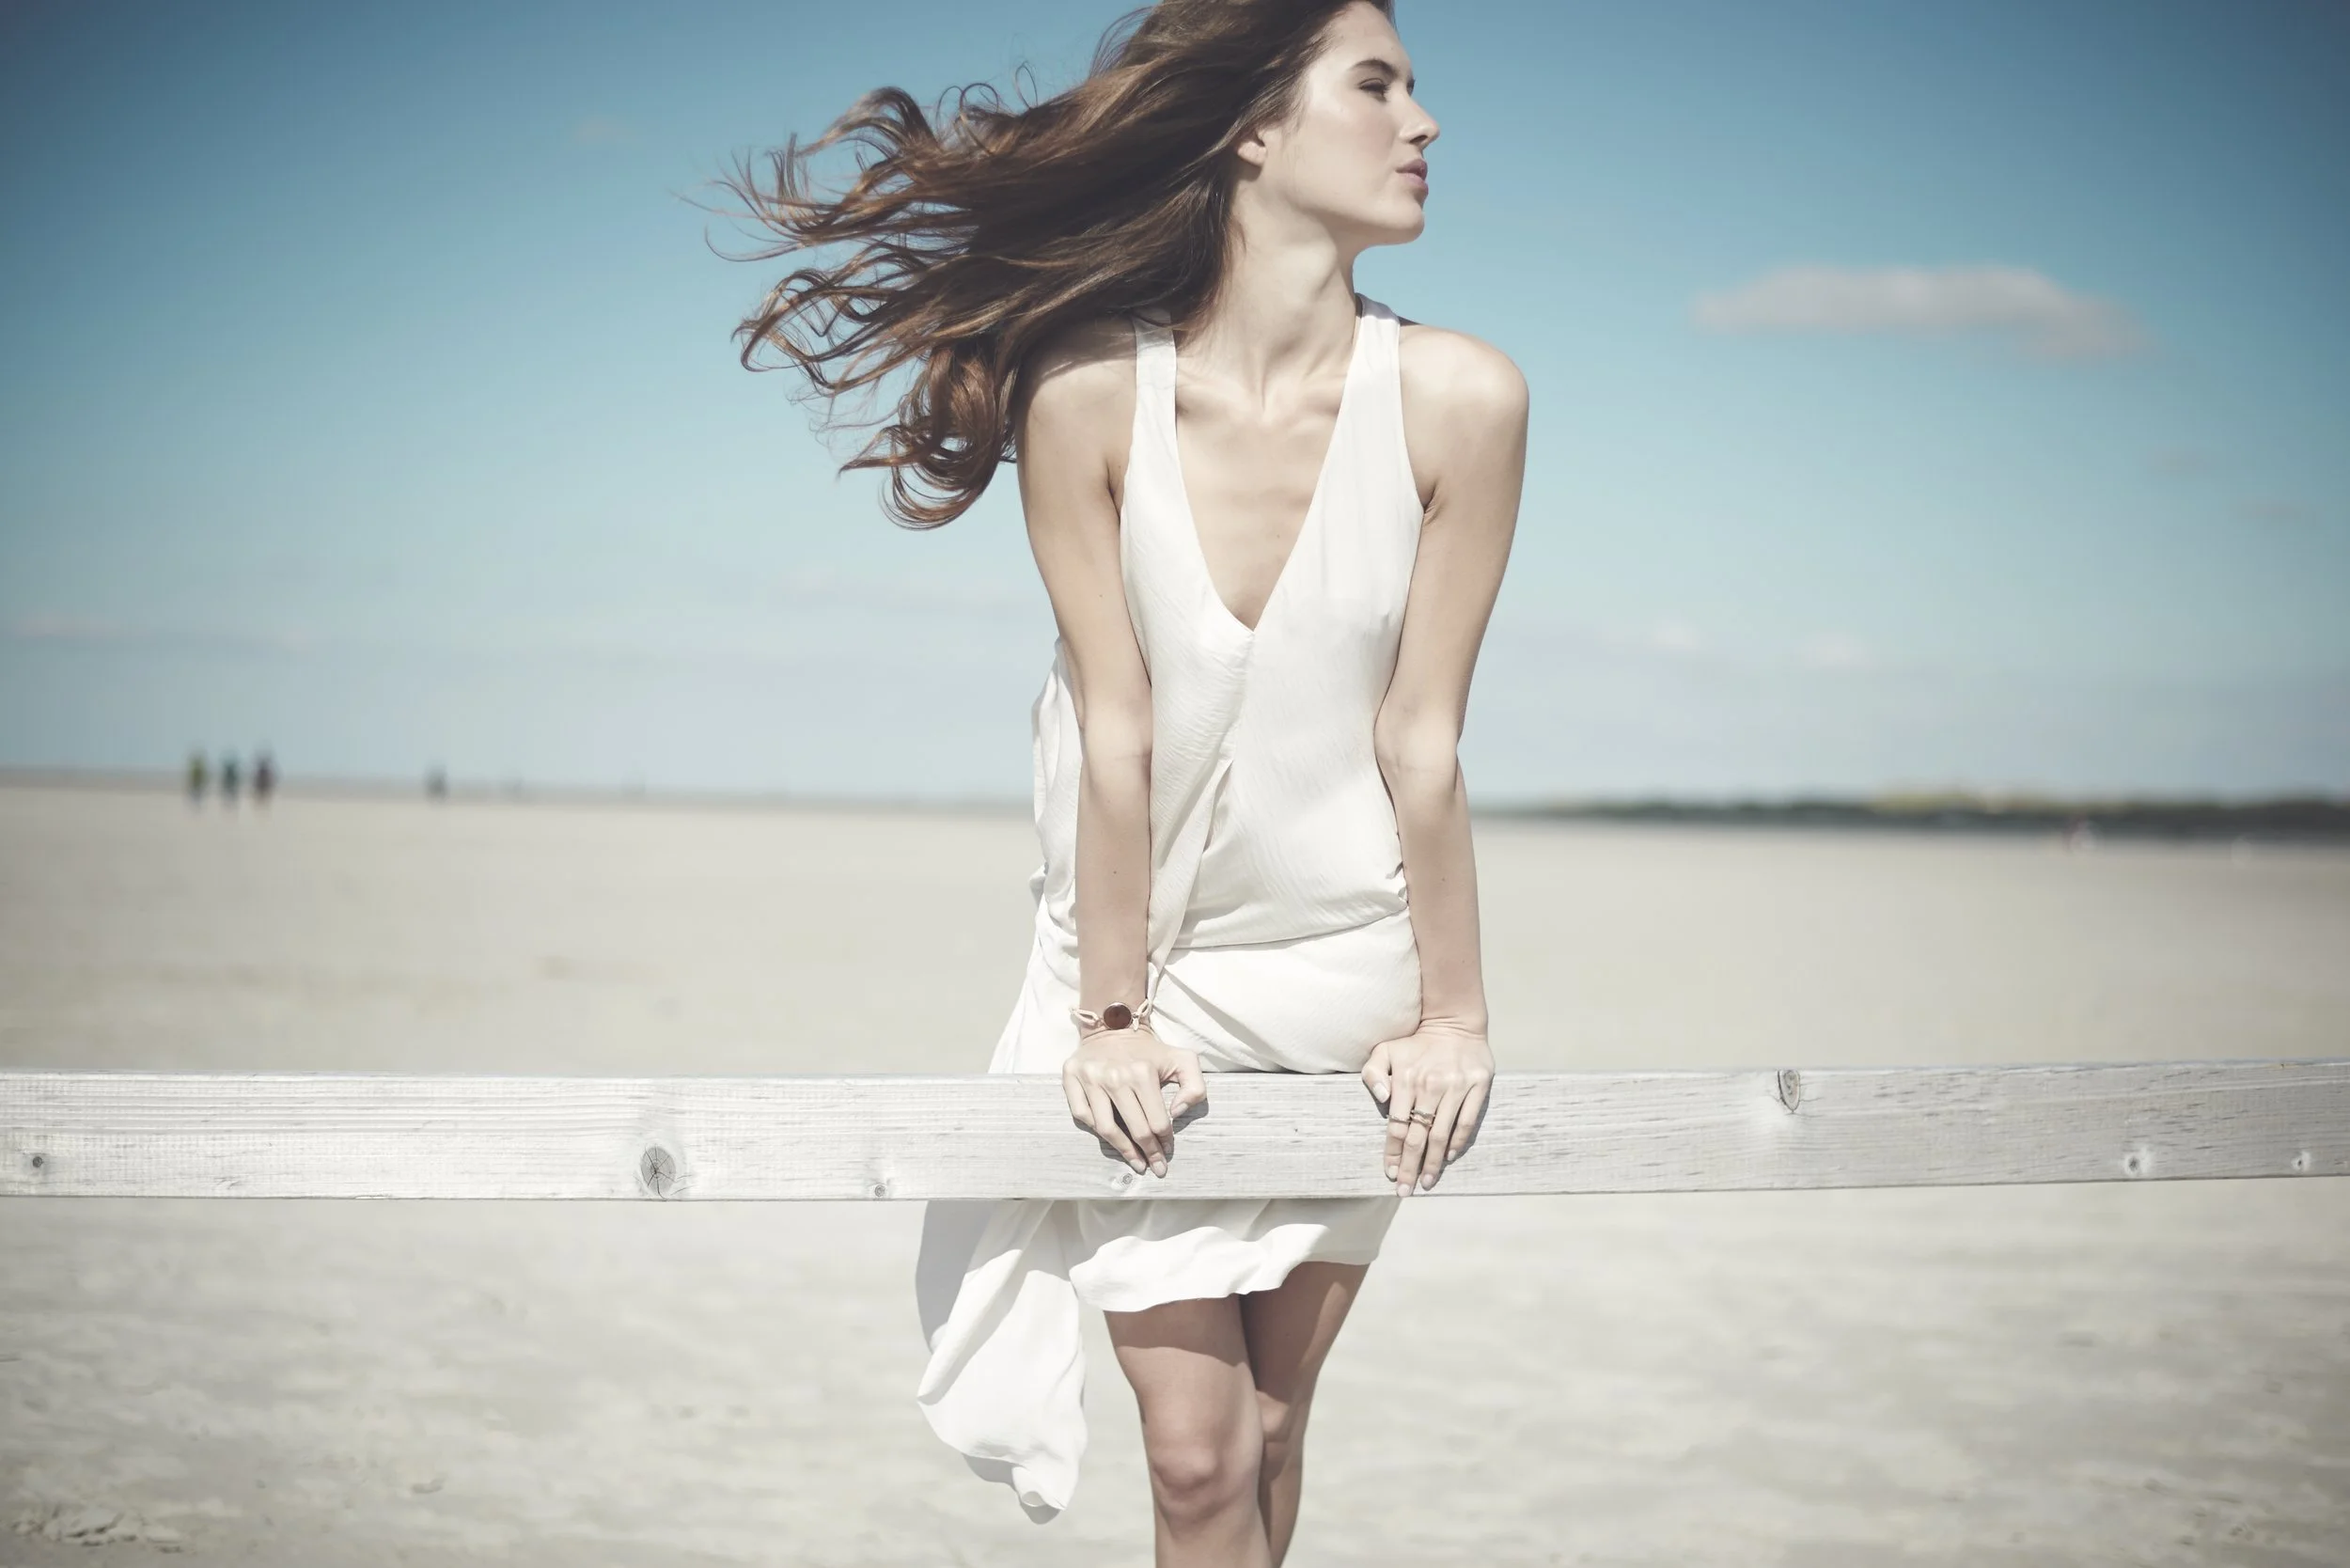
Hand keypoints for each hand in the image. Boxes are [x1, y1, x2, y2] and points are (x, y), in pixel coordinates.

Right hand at [1061, 1024, 1206, 1176]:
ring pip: (1105, 1128)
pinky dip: (1096, 1131)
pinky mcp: (1071, 1078)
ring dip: (1123, 1150)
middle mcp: (1115, 1076)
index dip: (1165, 1141)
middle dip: (1148, 1153)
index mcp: (1143, 1072)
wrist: (1114, 1027)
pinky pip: (1083, 1115)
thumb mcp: (1183, 1060)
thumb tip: (1176, 1113)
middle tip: (1156, 1167)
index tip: (1167, 1151)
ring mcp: (1090, 1078)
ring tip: (1136, 1163)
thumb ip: (1194, 1087)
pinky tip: (1111, 1139)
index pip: (1157, 1121)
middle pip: (1134, 1129)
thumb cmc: (1150, 1051)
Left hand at [1361, 1023, 1493, 1193]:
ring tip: (1427, 1182)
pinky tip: (1448, 1157)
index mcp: (1406, 1080)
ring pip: (1442, 1134)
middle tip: (1405, 1190)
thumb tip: (1381, 1098)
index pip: (1397, 1126)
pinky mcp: (1478, 1087)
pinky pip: (1466, 1122)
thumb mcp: (1385, 1049)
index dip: (1393, 1153)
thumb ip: (1373, 1072)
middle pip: (1418, 1137)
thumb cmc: (1415, 1043)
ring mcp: (1456, 1088)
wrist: (1455, 1023)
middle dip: (1411, 1167)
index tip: (1390, 1174)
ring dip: (1433, 1162)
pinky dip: (1457, 1142)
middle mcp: (1430, 1086)